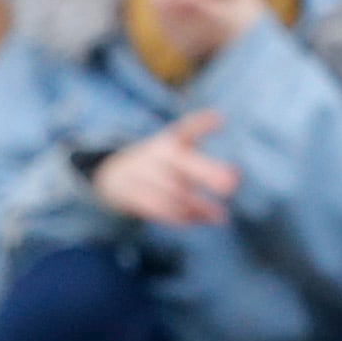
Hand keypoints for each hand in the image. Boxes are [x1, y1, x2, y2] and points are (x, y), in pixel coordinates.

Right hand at [90, 111, 239, 229]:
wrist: (110, 177)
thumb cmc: (158, 167)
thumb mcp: (177, 155)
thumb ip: (204, 172)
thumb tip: (232, 185)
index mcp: (170, 141)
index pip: (186, 129)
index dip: (202, 123)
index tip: (219, 119)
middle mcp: (156, 155)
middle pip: (183, 164)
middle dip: (207, 173)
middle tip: (231, 184)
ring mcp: (141, 174)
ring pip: (173, 191)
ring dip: (198, 205)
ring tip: (220, 216)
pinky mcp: (130, 194)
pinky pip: (156, 207)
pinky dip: (177, 216)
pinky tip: (194, 221)